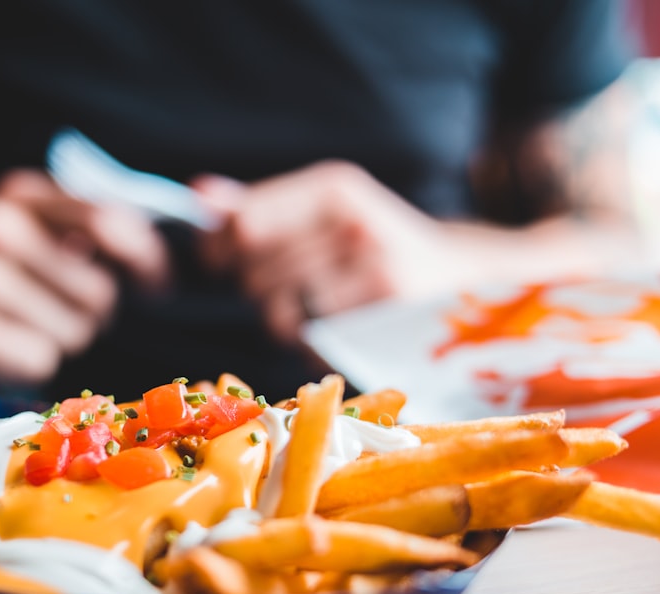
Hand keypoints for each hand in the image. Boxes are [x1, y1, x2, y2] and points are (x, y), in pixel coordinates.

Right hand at [0, 170, 169, 383]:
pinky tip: (7, 347)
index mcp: (22, 194)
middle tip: (61, 311)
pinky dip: (33, 364)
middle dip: (95, 313)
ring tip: (29, 327)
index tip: (159, 288)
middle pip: (98, 292)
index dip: (147, 260)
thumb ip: (93, 229)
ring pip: (73, 332)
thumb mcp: (36, 226)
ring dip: (64, 341)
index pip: (109, 222)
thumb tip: (163, 261)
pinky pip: (38, 359)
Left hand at [194, 161, 438, 342]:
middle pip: (253, 270)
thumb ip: (259, 204)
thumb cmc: (374, 244)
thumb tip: (198, 195)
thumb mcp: (324, 210)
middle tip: (288, 283)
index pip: (245, 223)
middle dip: (255, 284)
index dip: (219, 247)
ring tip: (314, 304)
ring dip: (280, 316)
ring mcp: (372, 271)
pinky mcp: (380, 319)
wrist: (461, 278)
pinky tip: (331, 325)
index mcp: (336, 188)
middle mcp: (355, 223)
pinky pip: (307, 337)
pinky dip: (307, 339)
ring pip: (274, 309)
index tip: (220, 258)